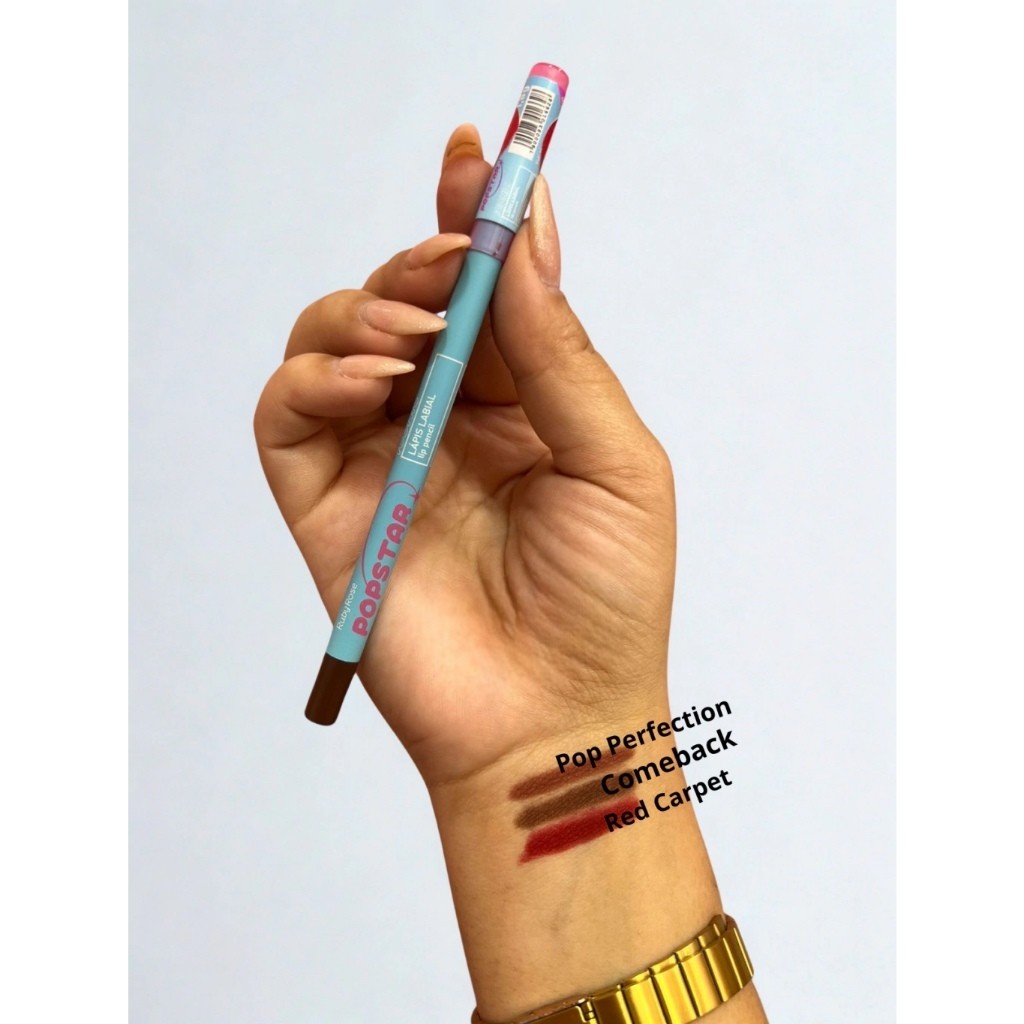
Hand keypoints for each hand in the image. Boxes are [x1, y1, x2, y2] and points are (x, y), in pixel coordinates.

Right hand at [254, 125, 674, 787]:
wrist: (554, 719)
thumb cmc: (606, 600)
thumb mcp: (615, 462)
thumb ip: (562, 354)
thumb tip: (525, 244)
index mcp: (520, 404)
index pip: (485, 293)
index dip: (473, 222)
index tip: (476, 157)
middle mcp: (445, 419)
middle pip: (405, 298)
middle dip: (423, 258)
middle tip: (451, 260)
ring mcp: (380, 458)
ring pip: (333, 338)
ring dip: (364, 309)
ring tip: (413, 334)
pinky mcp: (325, 503)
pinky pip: (287, 412)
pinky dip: (315, 376)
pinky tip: (372, 382)